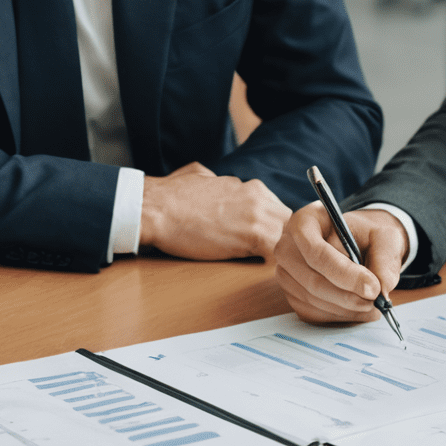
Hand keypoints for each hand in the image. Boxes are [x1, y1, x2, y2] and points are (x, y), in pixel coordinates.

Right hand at [140, 162, 288, 259]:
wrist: (156, 208)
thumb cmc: (171, 194)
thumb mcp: (202, 175)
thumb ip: (218, 181)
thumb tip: (213, 181)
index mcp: (251, 187)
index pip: (277, 210)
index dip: (272, 227)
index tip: (263, 238)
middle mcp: (260, 198)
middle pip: (288, 223)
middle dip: (280, 238)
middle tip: (266, 255)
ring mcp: (259, 216)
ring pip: (286, 238)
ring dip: (276, 252)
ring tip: (260, 264)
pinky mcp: (253, 237)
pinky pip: (277, 253)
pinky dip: (270, 263)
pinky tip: (257, 269)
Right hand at [274, 203, 407, 322]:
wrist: (359, 242)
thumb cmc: (367, 234)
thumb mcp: (384, 236)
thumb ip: (385, 259)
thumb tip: (381, 288)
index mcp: (305, 221)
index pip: (316, 252)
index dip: (344, 273)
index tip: (372, 287)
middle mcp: (288, 247)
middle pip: (313, 280)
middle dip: (348, 297)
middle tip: (376, 300)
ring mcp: (287, 273)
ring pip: (313, 300)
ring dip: (346, 309)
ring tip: (373, 306)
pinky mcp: (292, 294)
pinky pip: (313, 312)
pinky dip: (339, 316)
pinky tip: (359, 310)